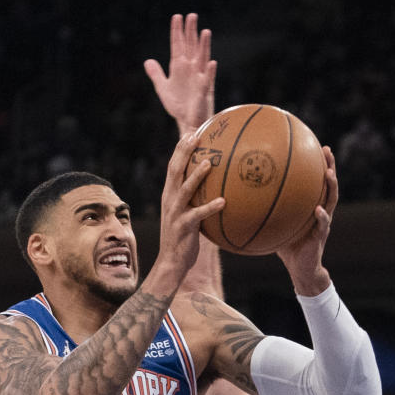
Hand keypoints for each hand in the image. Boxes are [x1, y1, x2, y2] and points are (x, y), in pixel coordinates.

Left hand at [144, 13, 216, 134]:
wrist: (187, 123)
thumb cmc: (179, 106)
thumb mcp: (164, 88)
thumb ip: (156, 74)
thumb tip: (147, 61)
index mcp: (180, 67)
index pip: (178, 45)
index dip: (177, 32)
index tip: (177, 17)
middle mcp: (191, 69)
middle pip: (191, 47)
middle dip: (191, 32)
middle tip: (191, 16)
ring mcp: (199, 78)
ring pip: (202, 59)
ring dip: (204, 46)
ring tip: (205, 32)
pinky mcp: (204, 91)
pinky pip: (208, 80)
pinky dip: (210, 72)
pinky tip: (211, 63)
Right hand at [149, 131, 224, 291]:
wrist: (171, 262)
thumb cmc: (183, 239)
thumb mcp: (187, 216)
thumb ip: (197, 201)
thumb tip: (219, 189)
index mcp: (170, 195)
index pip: (173, 167)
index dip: (180, 148)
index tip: (191, 132)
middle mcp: (170, 201)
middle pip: (175, 171)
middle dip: (184, 152)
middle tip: (196, 137)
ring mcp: (175, 213)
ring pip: (184, 190)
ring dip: (196, 176)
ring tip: (208, 164)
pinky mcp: (183, 227)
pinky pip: (198, 215)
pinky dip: (210, 208)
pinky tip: (224, 202)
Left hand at [276, 146, 338, 295]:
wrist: (301, 269)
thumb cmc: (287, 247)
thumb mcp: (276, 227)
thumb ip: (266, 213)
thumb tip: (243, 202)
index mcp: (311, 206)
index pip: (316, 181)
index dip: (317, 164)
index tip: (315, 145)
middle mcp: (321, 211)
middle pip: (329, 184)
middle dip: (329, 166)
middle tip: (327, 150)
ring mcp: (323, 223)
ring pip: (331, 200)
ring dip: (331, 186)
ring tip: (329, 174)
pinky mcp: (320, 236)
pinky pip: (323, 224)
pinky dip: (321, 216)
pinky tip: (318, 210)